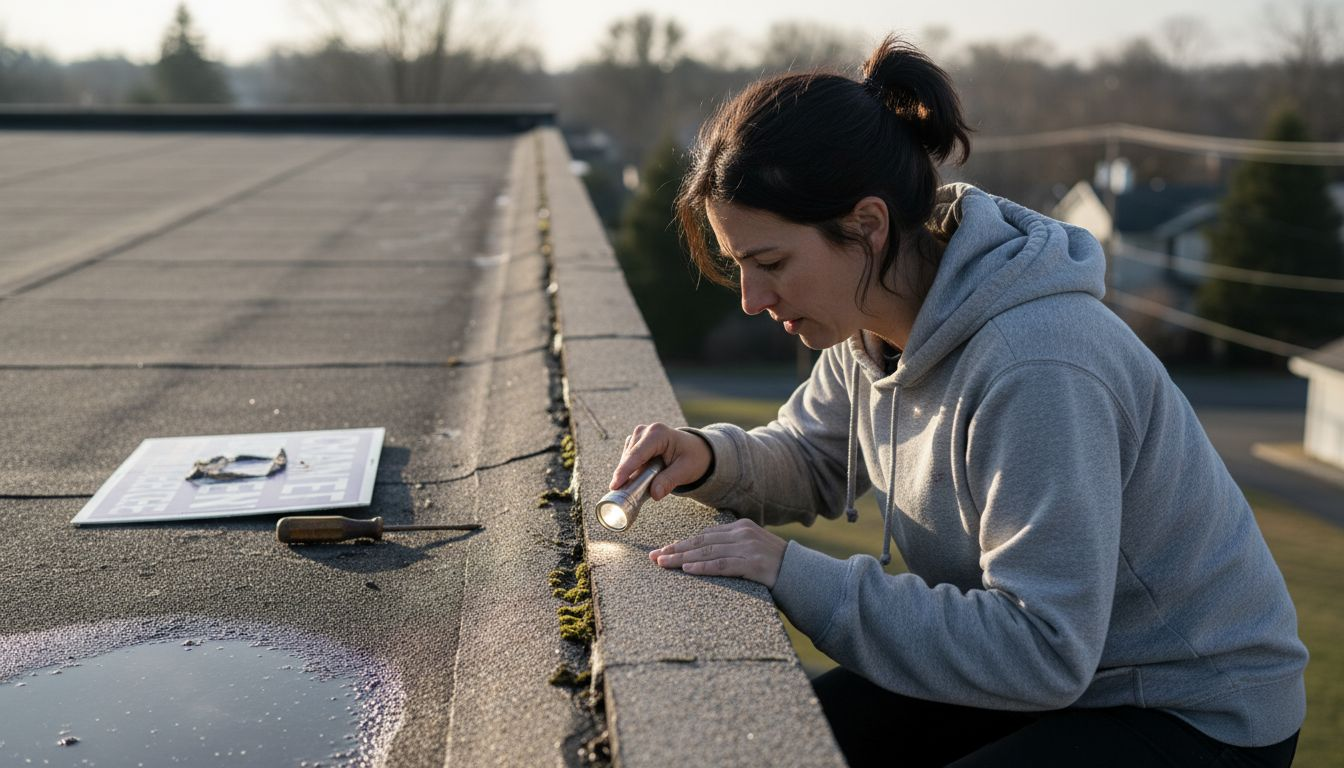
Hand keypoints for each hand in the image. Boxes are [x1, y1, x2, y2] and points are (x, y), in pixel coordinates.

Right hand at [610, 422, 711, 500]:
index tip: (614, 486)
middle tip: (627, 495)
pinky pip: (628, 459)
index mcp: (658, 434)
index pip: (637, 454)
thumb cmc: (693, 458)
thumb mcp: (686, 470)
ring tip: (639, 486)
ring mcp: (639, 435)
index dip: (624, 471)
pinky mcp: (636, 442)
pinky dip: (631, 470)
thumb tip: (655, 494)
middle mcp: (646, 431)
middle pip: (629, 457)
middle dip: (626, 476)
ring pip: (626, 459)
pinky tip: (639, 478)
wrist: (696, 450)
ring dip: (629, 473)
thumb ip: (669, 481)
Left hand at [649, 518, 787, 588]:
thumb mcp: (752, 550)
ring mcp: (749, 548)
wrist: (803, 575)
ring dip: (683, 559)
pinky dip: (703, 567)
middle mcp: (743, 533)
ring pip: (708, 552)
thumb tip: (702, 555)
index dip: (681, 542)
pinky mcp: (754, 564)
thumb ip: (732, 548)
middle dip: (675, 549)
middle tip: (654, 557)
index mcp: (740, 527)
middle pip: (701, 542)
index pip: (704, 535)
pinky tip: (688, 570)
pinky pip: (723, 565)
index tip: (663, 549)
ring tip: (664, 564)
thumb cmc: (774, 567)